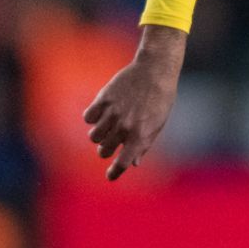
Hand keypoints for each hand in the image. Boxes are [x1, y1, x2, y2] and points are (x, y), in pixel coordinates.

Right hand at [83, 26, 184, 180]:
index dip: (115, 172)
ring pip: (94, 136)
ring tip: (107, 127)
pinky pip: (88, 117)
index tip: (110, 176)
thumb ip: (144, 144)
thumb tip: (134, 163)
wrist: (155, 71)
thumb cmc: (160, 99)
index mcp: (140, 135)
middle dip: (106, 150)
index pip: (123, 162)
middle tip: (111, 142)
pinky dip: (92, 118)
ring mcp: (112, 113)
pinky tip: (101, 113)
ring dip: (99, 135)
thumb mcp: (158, 124)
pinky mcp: (103, 99)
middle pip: (104, 150)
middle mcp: (124, 126)